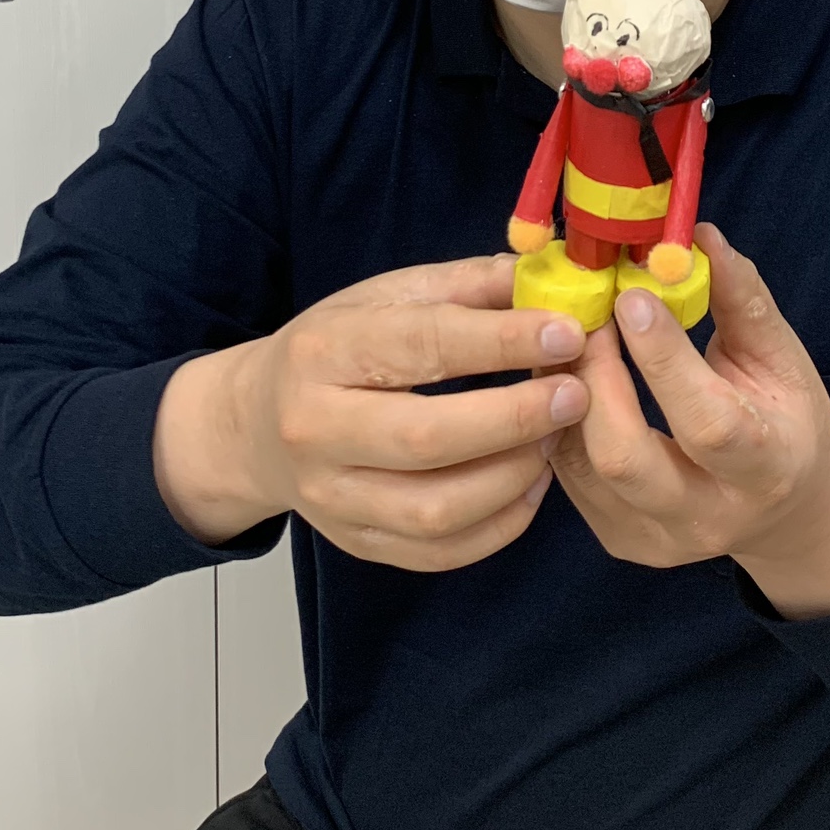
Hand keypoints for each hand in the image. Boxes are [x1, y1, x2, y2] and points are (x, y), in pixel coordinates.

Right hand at [153, 255, 589, 569]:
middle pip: (426, 437)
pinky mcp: (354, 545)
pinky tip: (532, 485)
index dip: (500, 341)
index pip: (420, 346)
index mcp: (324, 351)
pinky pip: (439, 552)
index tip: (565, 333)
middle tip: (573, 394)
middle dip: (514, 418)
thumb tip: (544, 277)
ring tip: (555, 438)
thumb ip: (466, 286)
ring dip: (514, 476)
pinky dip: (499, 526)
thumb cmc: (335, 348)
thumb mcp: (386, 296)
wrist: (255, 424)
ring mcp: (331, 499)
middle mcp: (316, 430)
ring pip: (436, 509)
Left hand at [547, 224, 829, 618]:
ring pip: (583, 469)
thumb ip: (742, 300)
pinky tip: (561, 374)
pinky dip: (555, 418)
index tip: (629, 295)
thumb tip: (700, 237)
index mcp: (766, 467)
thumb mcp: (782, 360)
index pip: (708, 422)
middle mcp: (708, 517)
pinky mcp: (620, 540)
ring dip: (564, 390)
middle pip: (627, 458)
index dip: (663, 358)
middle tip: (582, 312)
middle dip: (594, 376)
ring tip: (563, 333)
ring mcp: (656, 539)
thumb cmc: (787, 419)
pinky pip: (566, 478)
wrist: (789, 512)